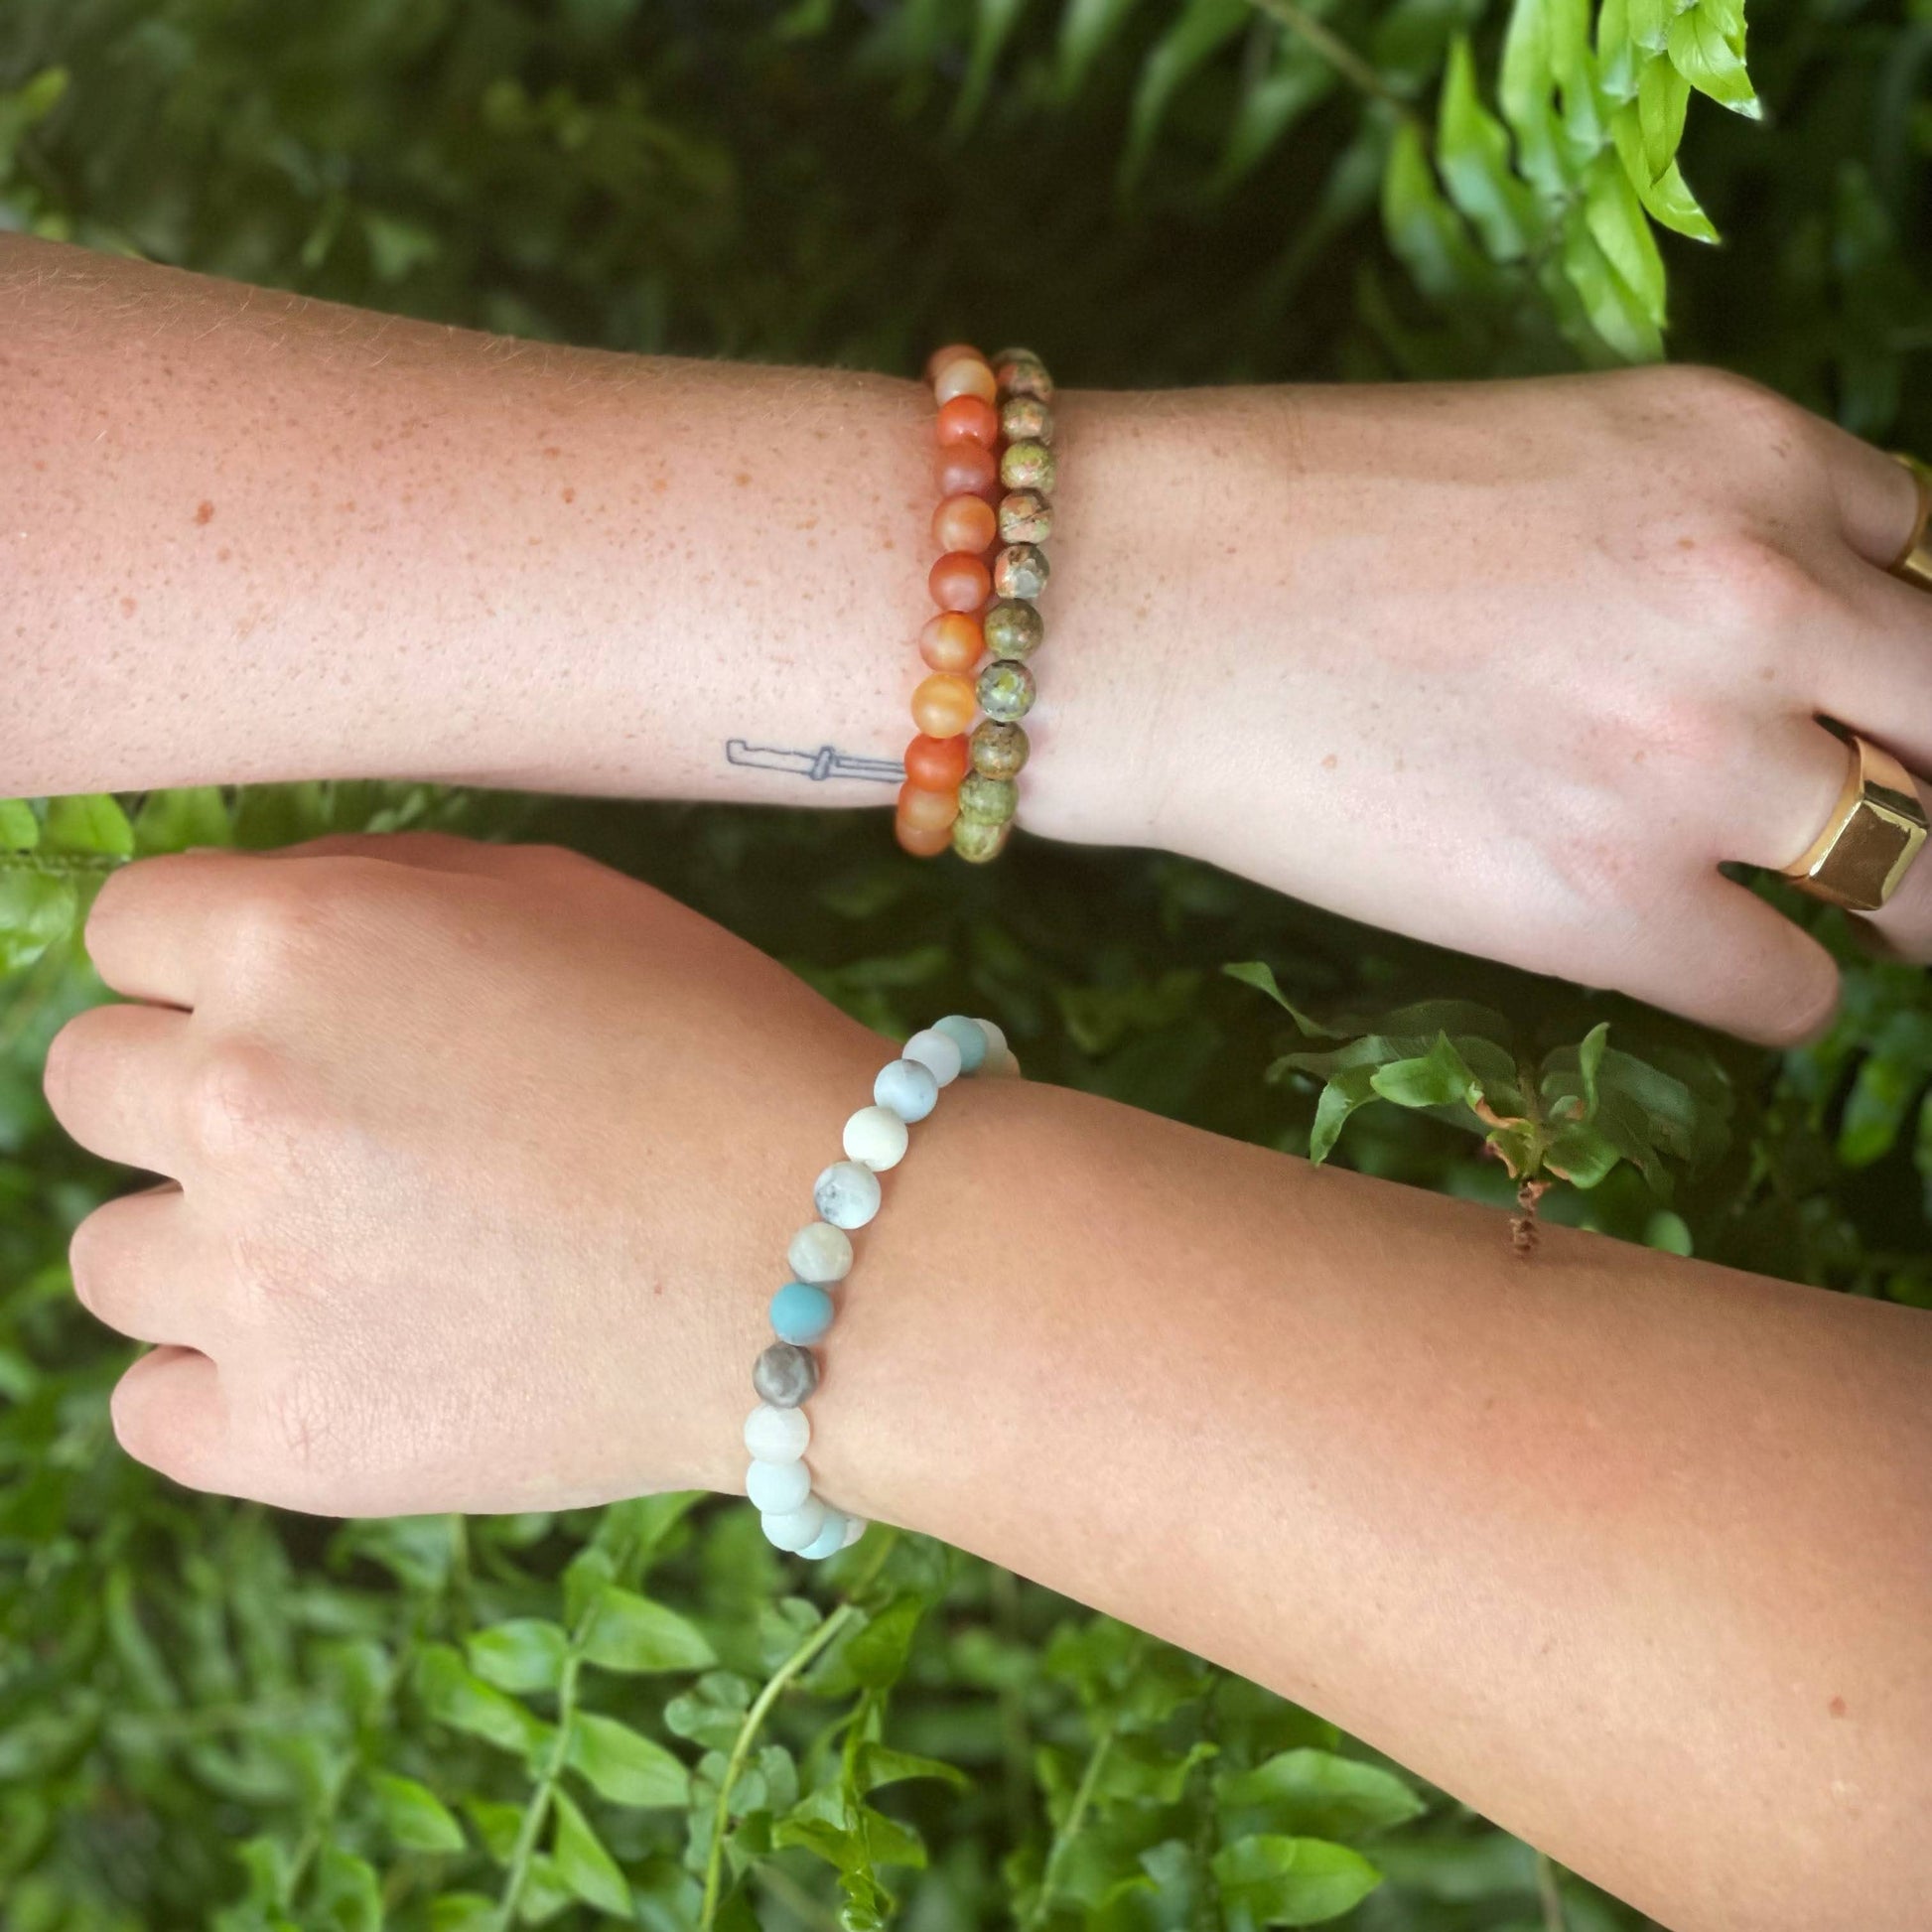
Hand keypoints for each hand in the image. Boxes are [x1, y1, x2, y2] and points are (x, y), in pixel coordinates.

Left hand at [42, 836, 877, 1514]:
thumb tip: (261, 931)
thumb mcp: (559, 896)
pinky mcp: (285, 1434)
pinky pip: (152, 1406)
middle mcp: (238, 1099)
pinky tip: (350, 1354)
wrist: (833, 1256)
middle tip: (336, 1131)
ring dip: (211, 1245)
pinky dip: (230, 1384)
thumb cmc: (717, 1051)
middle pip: (90, 1083)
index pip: (128, 928)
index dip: (207, 963)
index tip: (279, 1007)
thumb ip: (374, 889)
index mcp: (297, 945)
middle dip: (193, 1091)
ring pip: (108, 1257)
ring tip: (359, 1257)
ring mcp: (249, 1281)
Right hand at [1044, 366, 1931, 1042]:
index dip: (1898, 649)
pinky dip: (1760, 989)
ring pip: (1924, 878)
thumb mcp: (1552, 450)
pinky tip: (1680, 955)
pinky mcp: (1605, 906)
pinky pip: (1791, 994)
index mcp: (1751, 452)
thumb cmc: (1299, 517)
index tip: (1863, 703)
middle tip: (1890, 825)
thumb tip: (1790, 647)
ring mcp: (1693, 759)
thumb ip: (1703, 526)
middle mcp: (1762, 594)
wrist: (1135, 606)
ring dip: (1886, 903)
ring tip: (1807, 906)